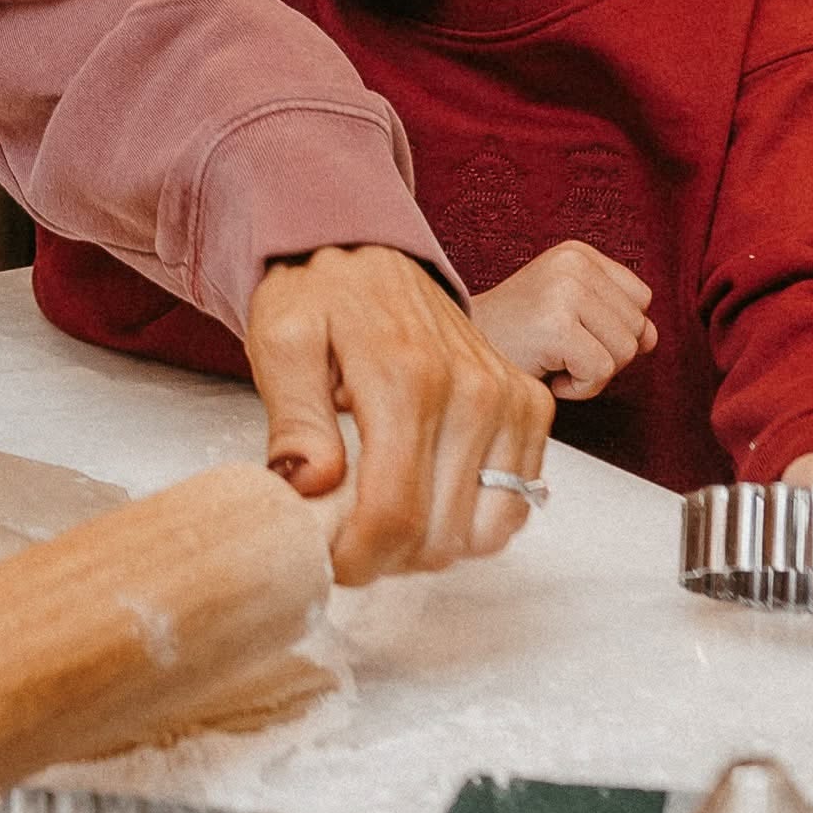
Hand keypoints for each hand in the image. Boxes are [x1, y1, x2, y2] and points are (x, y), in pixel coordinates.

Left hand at [247, 245, 554, 583]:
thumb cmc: (318, 295)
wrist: (367, 250)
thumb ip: (293, 418)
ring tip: (385, 521)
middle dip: (387, 557)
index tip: (328, 562)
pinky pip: (517, 502)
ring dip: (432, 546)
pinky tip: (428, 500)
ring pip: (484, 531)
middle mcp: (471, 390)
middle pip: (440, 533)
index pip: (394, 510)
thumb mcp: (281, 342)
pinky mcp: (530, 405)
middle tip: (348, 540)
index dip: (359, 558)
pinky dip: (475, 521)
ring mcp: (510, 398)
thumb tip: (310, 486)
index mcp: (405, 376)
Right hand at [472, 242, 656, 399]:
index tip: (571, 331)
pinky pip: (601, 372)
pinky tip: (548, 373)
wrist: (462, 349)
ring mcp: (565, 292)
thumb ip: (615, 314)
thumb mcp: (570, 307)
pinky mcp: (557, 326)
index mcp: (578, 253)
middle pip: (639, 328)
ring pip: (625, 353)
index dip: (613, 328)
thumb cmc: (518, 336)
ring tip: (553, 359)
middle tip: (558, 348)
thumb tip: (651, 338)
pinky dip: (579, 388)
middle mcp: (574, 264)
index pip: (641, 300)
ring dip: (592, 373)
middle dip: (604, 353)